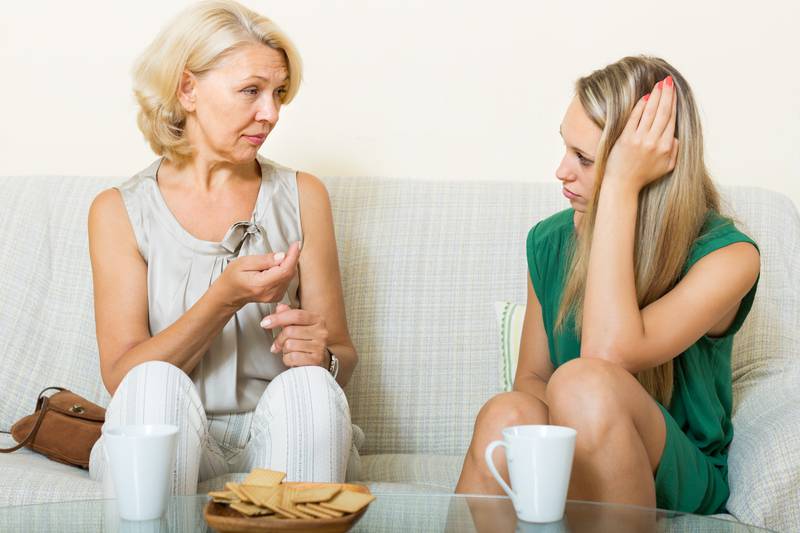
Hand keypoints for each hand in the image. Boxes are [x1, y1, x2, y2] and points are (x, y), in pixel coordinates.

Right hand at [212, 242, 300, 309]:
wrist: (228, 294)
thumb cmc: (232, 277)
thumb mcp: (243, 262)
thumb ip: (264, 260)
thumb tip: (282, 256)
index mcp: (261, 284)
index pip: (285, 270)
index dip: (293, 256)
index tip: (296, 245)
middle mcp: (270, 293)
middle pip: (289, 273)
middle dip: (292, 258)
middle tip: (290, 248)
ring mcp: (274, 296)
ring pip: (290, 277)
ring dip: (288, 265)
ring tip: (278, 259)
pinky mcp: (277, 296)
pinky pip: (287, 281)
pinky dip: (285, 271)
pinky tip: (276, 267)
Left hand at [261, 303, 330, 368]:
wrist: (316, 358)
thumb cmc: (306, 340)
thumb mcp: (298, 325)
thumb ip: (288, 315)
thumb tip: (280, 307)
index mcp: (317, 319)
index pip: (296, 315)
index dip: (278, 318)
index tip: (265, 323)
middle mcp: (321, 332)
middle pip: (290, 331)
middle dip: (279, 339)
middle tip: (278, 343)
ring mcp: (320, 346)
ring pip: (290, 345)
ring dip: (284, 350)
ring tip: (290, 350)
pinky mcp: (316, 360)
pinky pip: (292, 358)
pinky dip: (288, 359)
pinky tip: (293, 358)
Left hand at [604, 75, 678, 191]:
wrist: (622, 185)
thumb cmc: (644, 177)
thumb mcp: (666, 167)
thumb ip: (674, 151)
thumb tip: (676, 137)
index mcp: (666, 147)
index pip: (671, 120)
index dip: (673, 103)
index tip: (674, 91)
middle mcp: (654, 142)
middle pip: (663, 113)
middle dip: (667, 95)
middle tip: (668, 81)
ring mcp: (639, 140)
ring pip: (650, 113)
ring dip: (655, 97)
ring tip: (658, 85)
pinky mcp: (626, 139)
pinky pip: (634, 119)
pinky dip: (639, 107)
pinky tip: (644, 98)